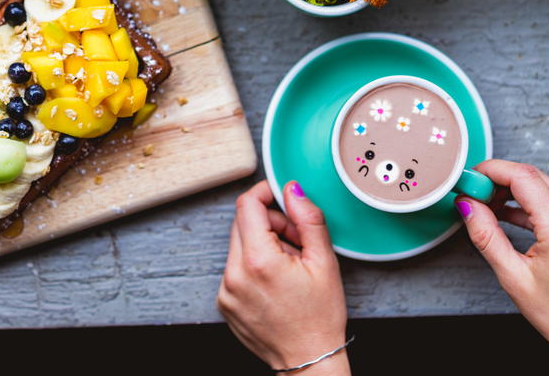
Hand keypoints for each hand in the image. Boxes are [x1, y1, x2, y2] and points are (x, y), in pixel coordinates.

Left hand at [216, 180, 349, 373]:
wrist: (307, 360)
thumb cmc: (320, 316)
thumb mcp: (324, 262)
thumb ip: (308, 219)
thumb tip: (292, 190)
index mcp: (258, 261)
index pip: (246, 205)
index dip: (265, 193)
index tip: (280, 196)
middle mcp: (234, 274)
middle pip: (241, 223)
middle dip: (269, 222)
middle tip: (295, 239)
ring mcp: (225, 290)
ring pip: (238, 245)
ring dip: (261, 244)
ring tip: (288, 265)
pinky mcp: (223, 301)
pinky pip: (235, 267)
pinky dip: (253, 265)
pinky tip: (275, 282)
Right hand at [455, 160, 548, 343]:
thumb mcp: (515, 277)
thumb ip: (487, 237)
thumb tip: (468, 206)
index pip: (522, 176)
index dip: (490, 171)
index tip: (467, 180)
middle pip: (532, 177)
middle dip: (497, 179)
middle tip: (472, 194)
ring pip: (541, 186)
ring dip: (511, 190)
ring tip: (486, 208)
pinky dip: (525, 203)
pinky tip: (506, 215)